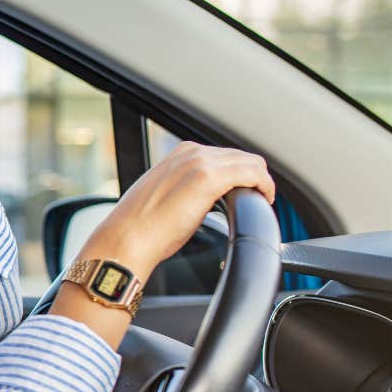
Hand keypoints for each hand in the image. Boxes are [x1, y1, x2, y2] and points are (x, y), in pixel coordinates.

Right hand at [82, 141, 276, 275]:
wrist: (126, 238)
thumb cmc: (139, 227)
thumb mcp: (164, 195)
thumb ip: (184, 188)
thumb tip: (198, 200)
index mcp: (179, 154)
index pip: (225, 155)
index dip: (240, 173)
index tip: (244, 192)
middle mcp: (191, 153)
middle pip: (241, 156)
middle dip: (253, 177)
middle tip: (256, 200)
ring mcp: (200, 163)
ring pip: (251, 162)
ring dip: (261, 181)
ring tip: (260, 202)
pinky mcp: (210, 179)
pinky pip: (253, 174)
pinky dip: (264, 186)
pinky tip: (263, 201)